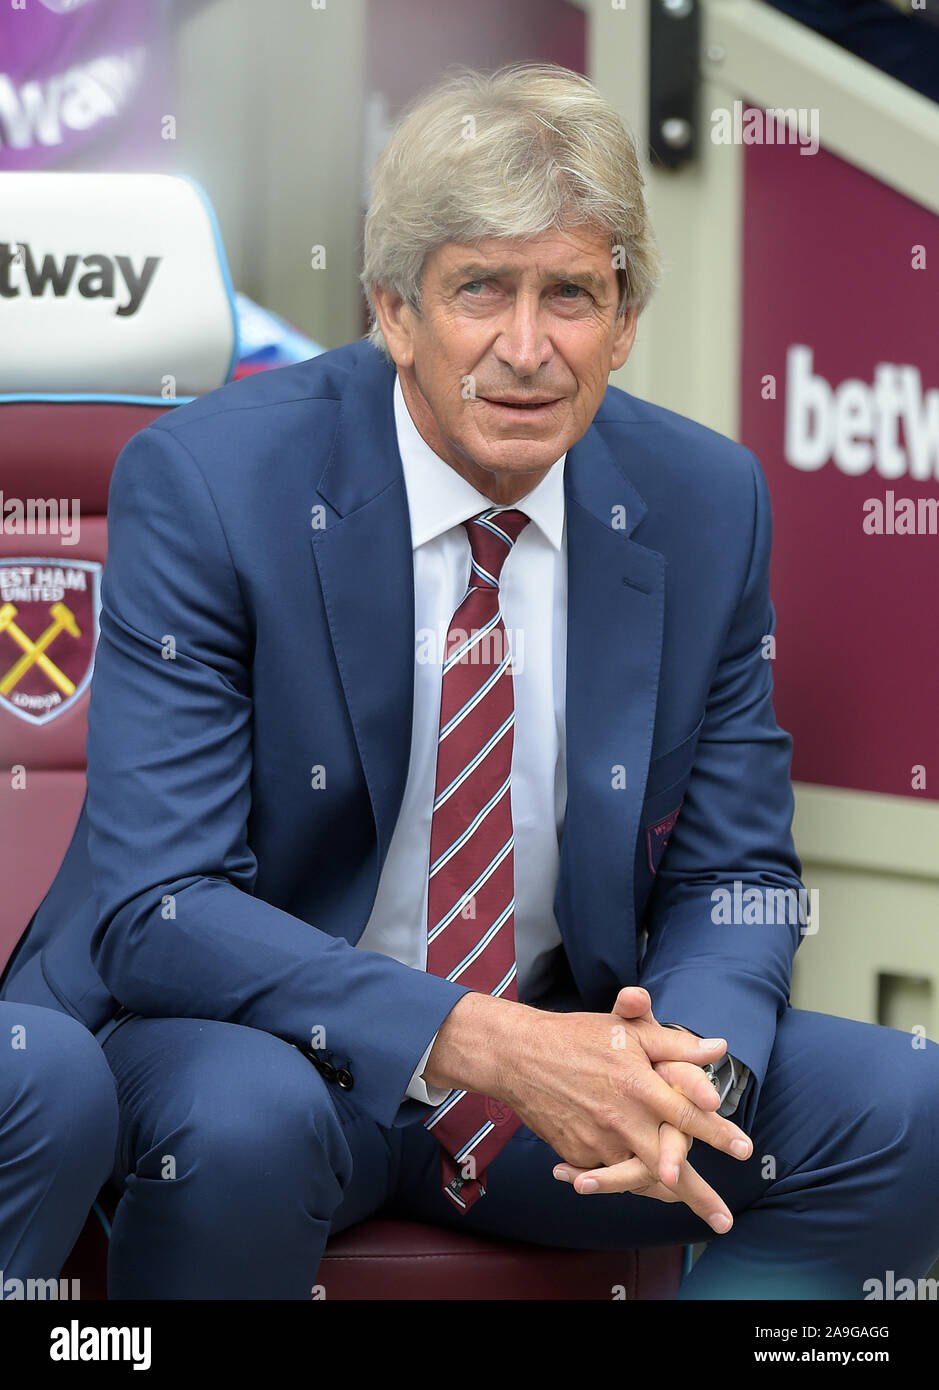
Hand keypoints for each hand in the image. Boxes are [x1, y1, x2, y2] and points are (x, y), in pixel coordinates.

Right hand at [486, 993, 748, 1232]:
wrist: (519, 1056)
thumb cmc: (577, 1036)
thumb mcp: (627, 1032)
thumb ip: (674, 1043)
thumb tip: (718, 1048)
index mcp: (638, 1085)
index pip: (687, 1113)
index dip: (717, 1133)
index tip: (746, 1151)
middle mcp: (621, 1118)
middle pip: (668, 1165)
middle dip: (698, 1194)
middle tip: (723, 1222)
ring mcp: (598, 1141)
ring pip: (638, 1178)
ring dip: (665, 1197)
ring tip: (688, 1210)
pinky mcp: (578, 1154)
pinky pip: (609, 1174)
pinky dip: (626, 1182)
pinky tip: (643, 1186)